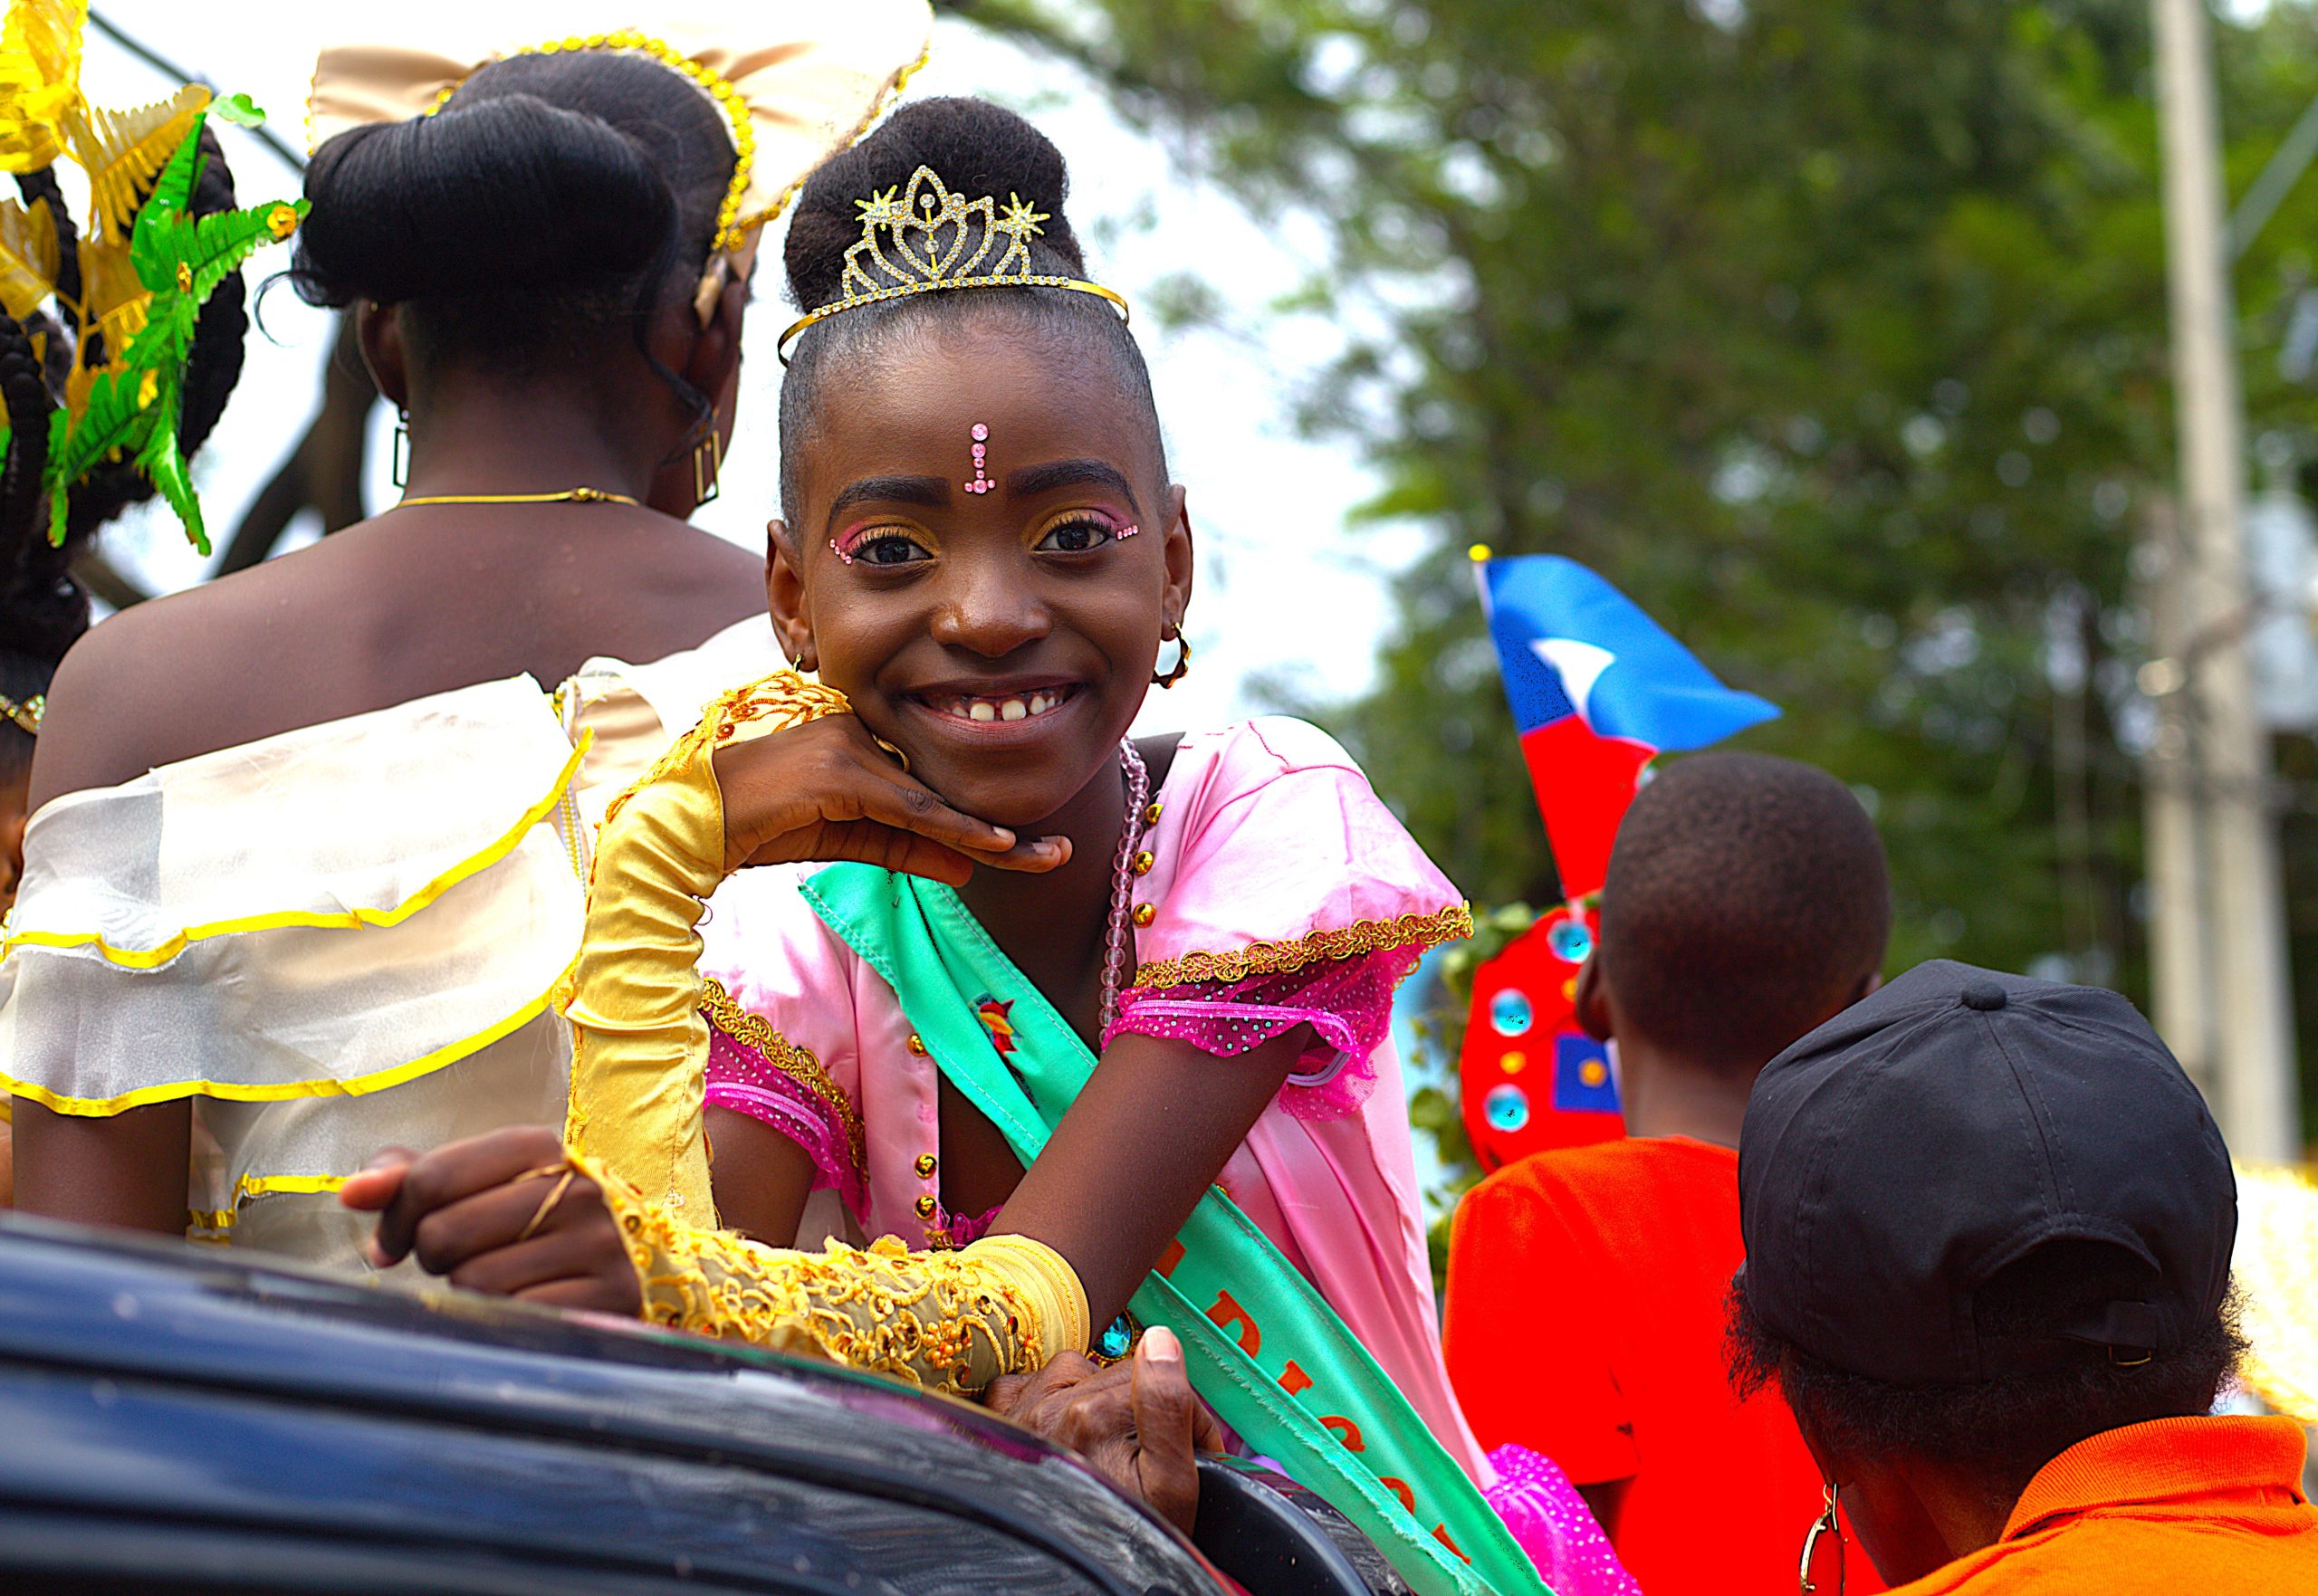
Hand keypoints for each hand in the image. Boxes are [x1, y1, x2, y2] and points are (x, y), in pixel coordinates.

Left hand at [338, 1126, 640, 1315]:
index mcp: (540, 1148)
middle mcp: (576, 1189)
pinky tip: (522, 1308)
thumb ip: (412, 1179)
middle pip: (446, 1231)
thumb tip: (351, 1193)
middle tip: (453, 1262)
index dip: (397, 1215)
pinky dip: (503, 1320)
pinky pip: (514, 1317)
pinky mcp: (609, 1298)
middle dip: (432, 1257)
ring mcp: (598, 1244)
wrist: (627, 1270)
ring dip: (467, 1292)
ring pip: (475, 1280)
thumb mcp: (479, 1187)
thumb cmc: (529, 1226)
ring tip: (495, 1281)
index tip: (396, 1239)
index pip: (434, 1176)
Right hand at [712, 717, 1068, 884]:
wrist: (690, 828)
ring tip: (1047, 857)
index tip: (1032, 846)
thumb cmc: (758, 828)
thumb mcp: (847, 842)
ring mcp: (851, 743)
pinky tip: (995, 846)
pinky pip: (908, 807)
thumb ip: (907, 848)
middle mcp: (862, 727)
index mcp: (863, 736)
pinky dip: (953, 829)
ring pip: (934, 800)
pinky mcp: (839, 770)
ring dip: (991, 836)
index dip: (982, 819)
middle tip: (1060, 854)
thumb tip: (969, 870)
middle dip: (1001, 829)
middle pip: (944, 788)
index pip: (933, 784)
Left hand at [986, 1326, 1221, 1534]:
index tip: (1192, 1451)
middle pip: (1120, 1375)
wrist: (1076, 1577)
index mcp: (1094, 1415)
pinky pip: (1026, 1381)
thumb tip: (1160, 1339)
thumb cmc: (1129, 1536)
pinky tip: (1065, 1423)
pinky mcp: (1003, 1422)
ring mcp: (1022, 1413)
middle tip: (1155, 1457)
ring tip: (1112, 1444)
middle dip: (1146, 1408)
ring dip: (1100, 1396)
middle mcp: (1050, 1406)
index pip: (1159, 1377)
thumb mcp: (1172, 1485)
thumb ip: (1168, 1407)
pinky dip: (1047, 1394)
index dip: (1186, 1415)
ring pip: (1079, 1371)